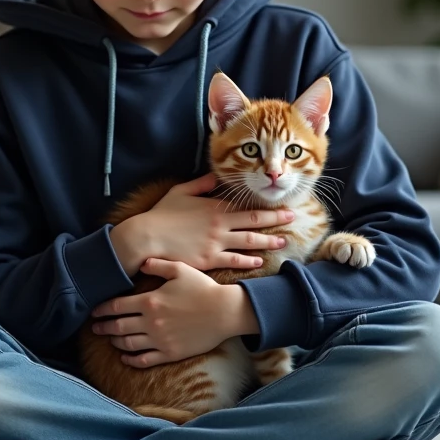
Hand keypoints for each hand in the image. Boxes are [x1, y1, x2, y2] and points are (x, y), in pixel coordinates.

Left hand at [91, 258, 249, 366]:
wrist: (224, 312)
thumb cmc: (203, 288)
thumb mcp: (180, 269)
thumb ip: (157, 265)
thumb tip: (140, 264)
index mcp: (150, 301)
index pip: (117, 307)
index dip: (102, 310)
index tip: (94, 311)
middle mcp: (150, 322)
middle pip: (118, 327)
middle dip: (103, 327)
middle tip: (95, 328)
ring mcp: (159, 340)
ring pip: (128, 344)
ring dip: (115, 342)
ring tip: (110, 340)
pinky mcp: (170, 353)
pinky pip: (144, 360)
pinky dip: (131, 360)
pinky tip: (125, 357)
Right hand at [111, 173, 294, 275]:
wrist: (147, 237)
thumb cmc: (161, 214)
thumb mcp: (180, 191)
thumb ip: (201, 184)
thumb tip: (216, 177)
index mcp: (214, 207)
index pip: (246, 205)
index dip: (265, 205)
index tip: (280, 204)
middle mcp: (220, 224)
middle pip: (254, 221)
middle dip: (276, 219)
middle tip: (292, 218)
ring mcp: (216, 243)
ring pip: (250, 241)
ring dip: (268, 241)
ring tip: (283, 241)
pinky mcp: (209, 260)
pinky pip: (234, 260)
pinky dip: (249, 261)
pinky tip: (259, 261)